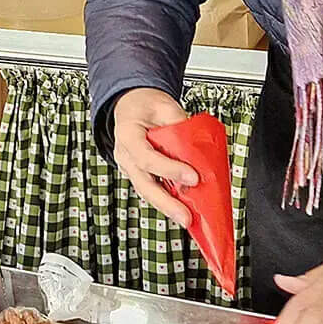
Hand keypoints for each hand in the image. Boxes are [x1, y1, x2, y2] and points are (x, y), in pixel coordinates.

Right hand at [111, 88, 196, 228]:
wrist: (131, 105)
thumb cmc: (145, 105)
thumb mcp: (164, 106)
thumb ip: (180, 126)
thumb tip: (197, 149)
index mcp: (127, 134)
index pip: (146, 157)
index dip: (169, 169)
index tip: (192, 177)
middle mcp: (125, 154)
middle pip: (144, 184)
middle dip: (167, 203)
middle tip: (186, 216)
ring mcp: (130, 167)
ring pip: (147, 191)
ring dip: (168, 207)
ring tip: (188, 218)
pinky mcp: (140, 174)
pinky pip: (153, 188)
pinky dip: (168, 200)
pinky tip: (184, 208)